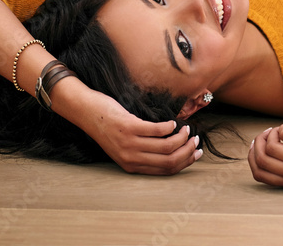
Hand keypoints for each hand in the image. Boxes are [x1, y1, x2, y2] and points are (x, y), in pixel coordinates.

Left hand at [79, 89, 200, 173]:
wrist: (86, 112)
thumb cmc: (107, 126)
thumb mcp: (124, 146)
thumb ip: (142, 151)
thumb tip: (169, 147)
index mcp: (132, 166)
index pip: (165, 170)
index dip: (184, 163)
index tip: (195, 153)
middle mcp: (132, 158)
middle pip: (169, 160)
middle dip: (187, 151)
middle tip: (195, 140)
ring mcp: (130, 143)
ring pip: (166, 146)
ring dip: (181, 137)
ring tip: (186, 129)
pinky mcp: (129, 127)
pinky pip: (156, 130)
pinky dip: (169, 126)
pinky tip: (172, 121)